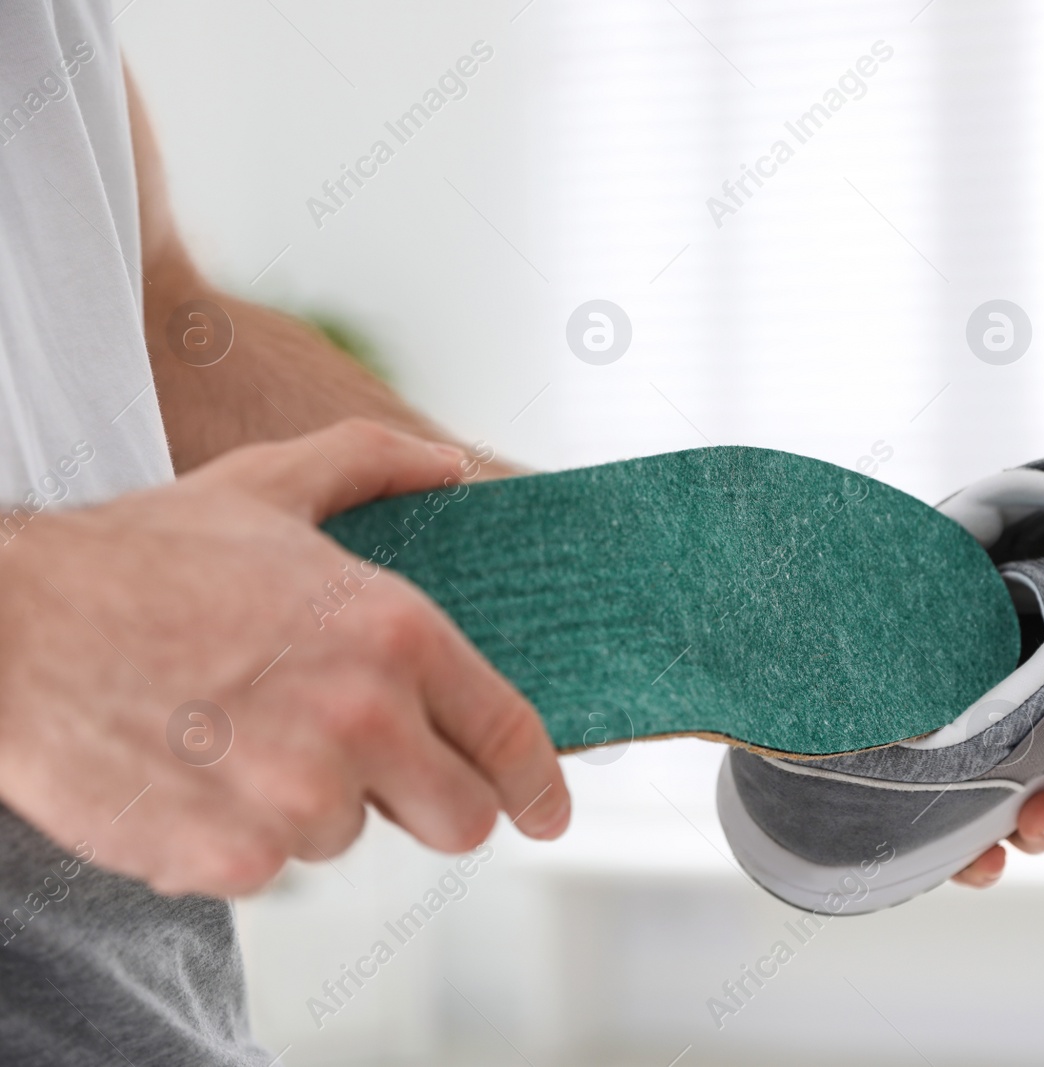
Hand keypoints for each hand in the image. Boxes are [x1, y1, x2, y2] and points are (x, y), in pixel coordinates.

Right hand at [0, 419, 569, 896]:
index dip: (538, 781)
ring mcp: (298, 796)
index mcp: (394, 633)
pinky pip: (268, 866)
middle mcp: (364, 719)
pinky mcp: (232, 856)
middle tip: (374, 772)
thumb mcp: (264, 484)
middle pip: (458, 819)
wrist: (7, 626)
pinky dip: (238, 836)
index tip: (547, 809)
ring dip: (311, 805)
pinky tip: (193, 772)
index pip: (509, 734)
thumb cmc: (135, 558)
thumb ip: (371, 463)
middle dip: (431, 804)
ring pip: (349, 837)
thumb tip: (452, 467)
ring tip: (240, 738)